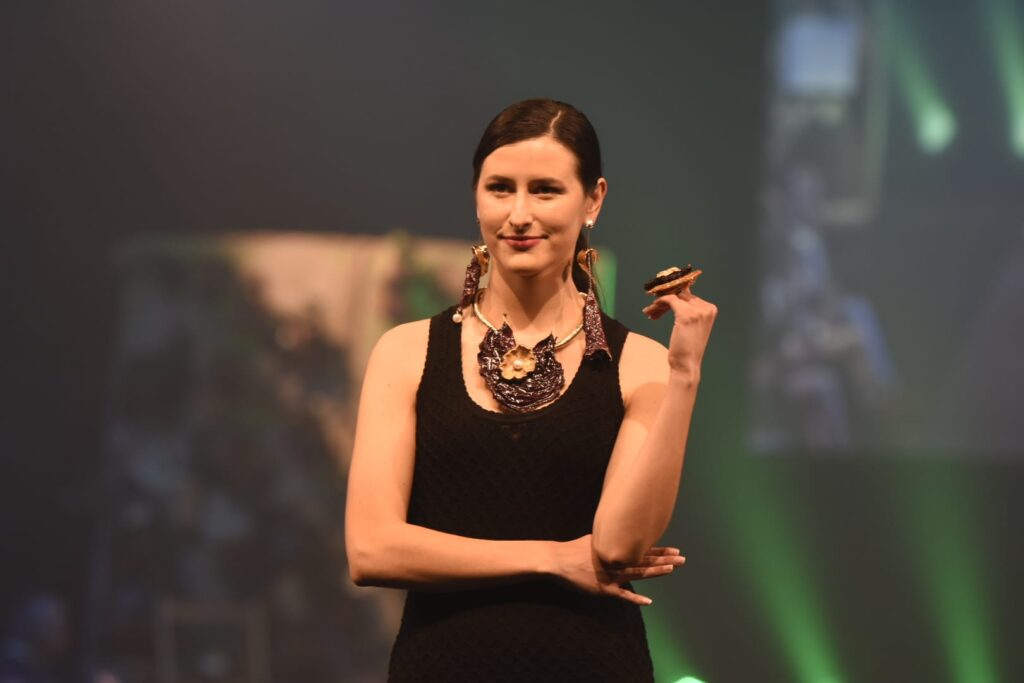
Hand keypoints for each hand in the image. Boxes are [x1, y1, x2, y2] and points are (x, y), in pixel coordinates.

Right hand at [550, 534, 685, 605]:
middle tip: (683, 560)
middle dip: (665, 560)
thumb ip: (609, 541)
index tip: (675, 551)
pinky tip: (648, 602)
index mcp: (615, 550)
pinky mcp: (604, 588)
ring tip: (672, 570)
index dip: (660, 552)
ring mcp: (611, 575)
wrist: (558, 560)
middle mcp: (616, 561)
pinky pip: (622, 595)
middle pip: (644, 560)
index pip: (642, 550)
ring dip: (655, 572)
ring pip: (637, 573)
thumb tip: (617, 537)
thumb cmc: (574, 549)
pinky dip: (635, 599)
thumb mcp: (595, 539)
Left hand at [642, 283, 717, 376]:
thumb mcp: (691, 326)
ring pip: (674, 297)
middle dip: (665, 301)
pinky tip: (650, 312)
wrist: (687, 364)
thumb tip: (675, 296)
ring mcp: (697, 311)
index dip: (674, 298)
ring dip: (659, 303)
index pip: (689, 296)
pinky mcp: (685, 315)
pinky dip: (658, 303)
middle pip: (682, 295)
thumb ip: (689, 311)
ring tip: (650, 313)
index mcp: (711, 309)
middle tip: (653, 310)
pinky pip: (669, 300)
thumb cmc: (687, 348)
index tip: (660, 306)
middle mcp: (706, 308)